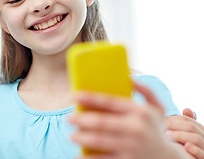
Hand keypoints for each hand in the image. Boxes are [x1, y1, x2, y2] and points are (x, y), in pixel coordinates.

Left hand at [68, 82, 189, 158]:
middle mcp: (136, 128)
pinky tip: (78, 155)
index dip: (90, 98)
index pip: (110, 101)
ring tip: (72, 135)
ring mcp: (132, 146)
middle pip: (101, 122)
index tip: (74, 96)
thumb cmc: (156, 130)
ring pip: (99, 140)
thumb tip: (128, 76)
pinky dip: (88, 158)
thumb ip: (146, 90)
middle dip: (81, 119)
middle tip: (69, 118)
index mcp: (140, 112)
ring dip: (81, 137)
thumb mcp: (158, 109)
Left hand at [167, 108, 203, 157]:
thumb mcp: (183, 134)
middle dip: (176, 126)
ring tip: (167, 136)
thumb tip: (187, 109)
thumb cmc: (183, 147)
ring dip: (181, 136)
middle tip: (162, 127)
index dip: (174, 119)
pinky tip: (185, 147)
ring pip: (196, 138)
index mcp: (199, 131)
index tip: (162, 120)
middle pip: (191, 127)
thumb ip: (183, 123)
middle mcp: (203, 138)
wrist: (182, 158)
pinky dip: (195, 150)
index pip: (187, 120)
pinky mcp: (203, 158)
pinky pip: (203, 154)